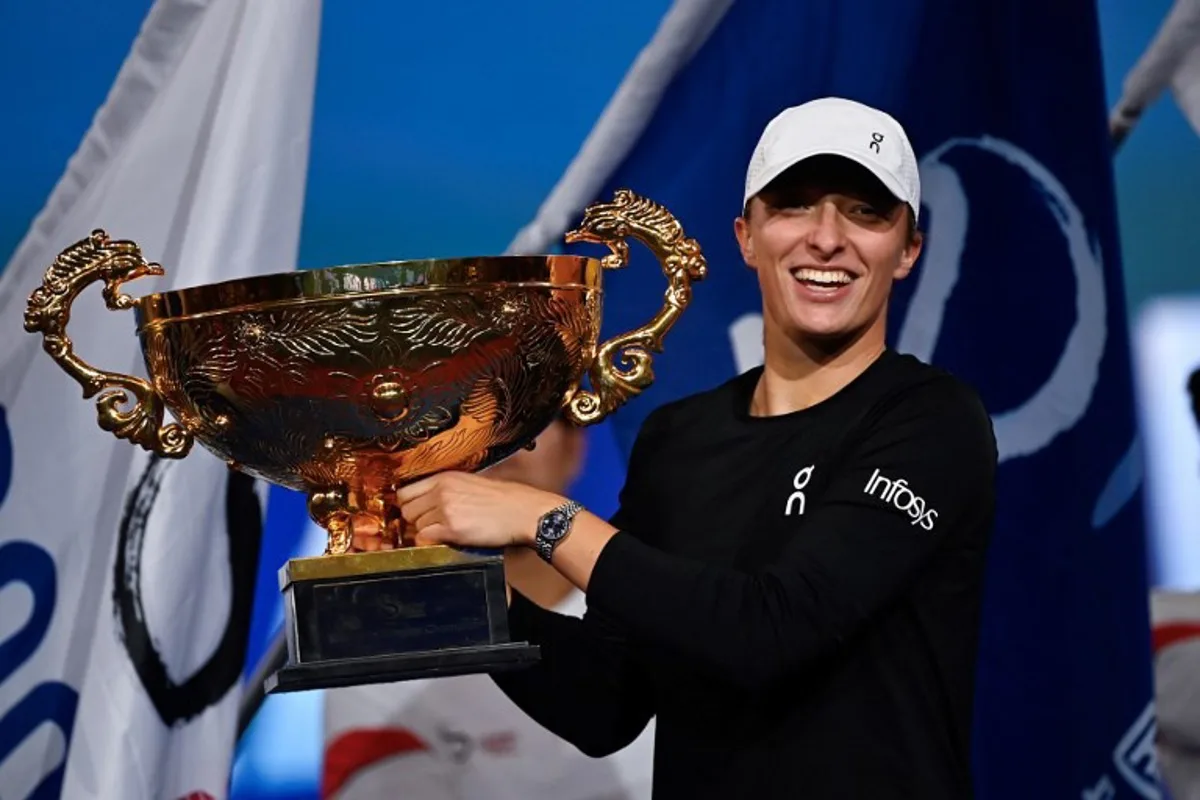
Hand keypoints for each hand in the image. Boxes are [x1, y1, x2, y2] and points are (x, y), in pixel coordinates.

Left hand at [394, 471, 566, 549]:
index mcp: (445, 478)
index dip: (408, 505)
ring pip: (415, 525)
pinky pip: (424, 538)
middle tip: (430, 527)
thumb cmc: (504, 500)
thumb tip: (428, 503)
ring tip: (444, 533)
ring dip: (425, 532)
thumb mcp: (471, 484)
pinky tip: (446, 540)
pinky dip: (431, 542)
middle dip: (414, 521)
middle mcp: (441, 490)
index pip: (405, 491)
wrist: (524, 512)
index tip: (415, 514)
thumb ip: (446, 490)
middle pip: (406, 510)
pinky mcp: (452, 528)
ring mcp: (446, 509)